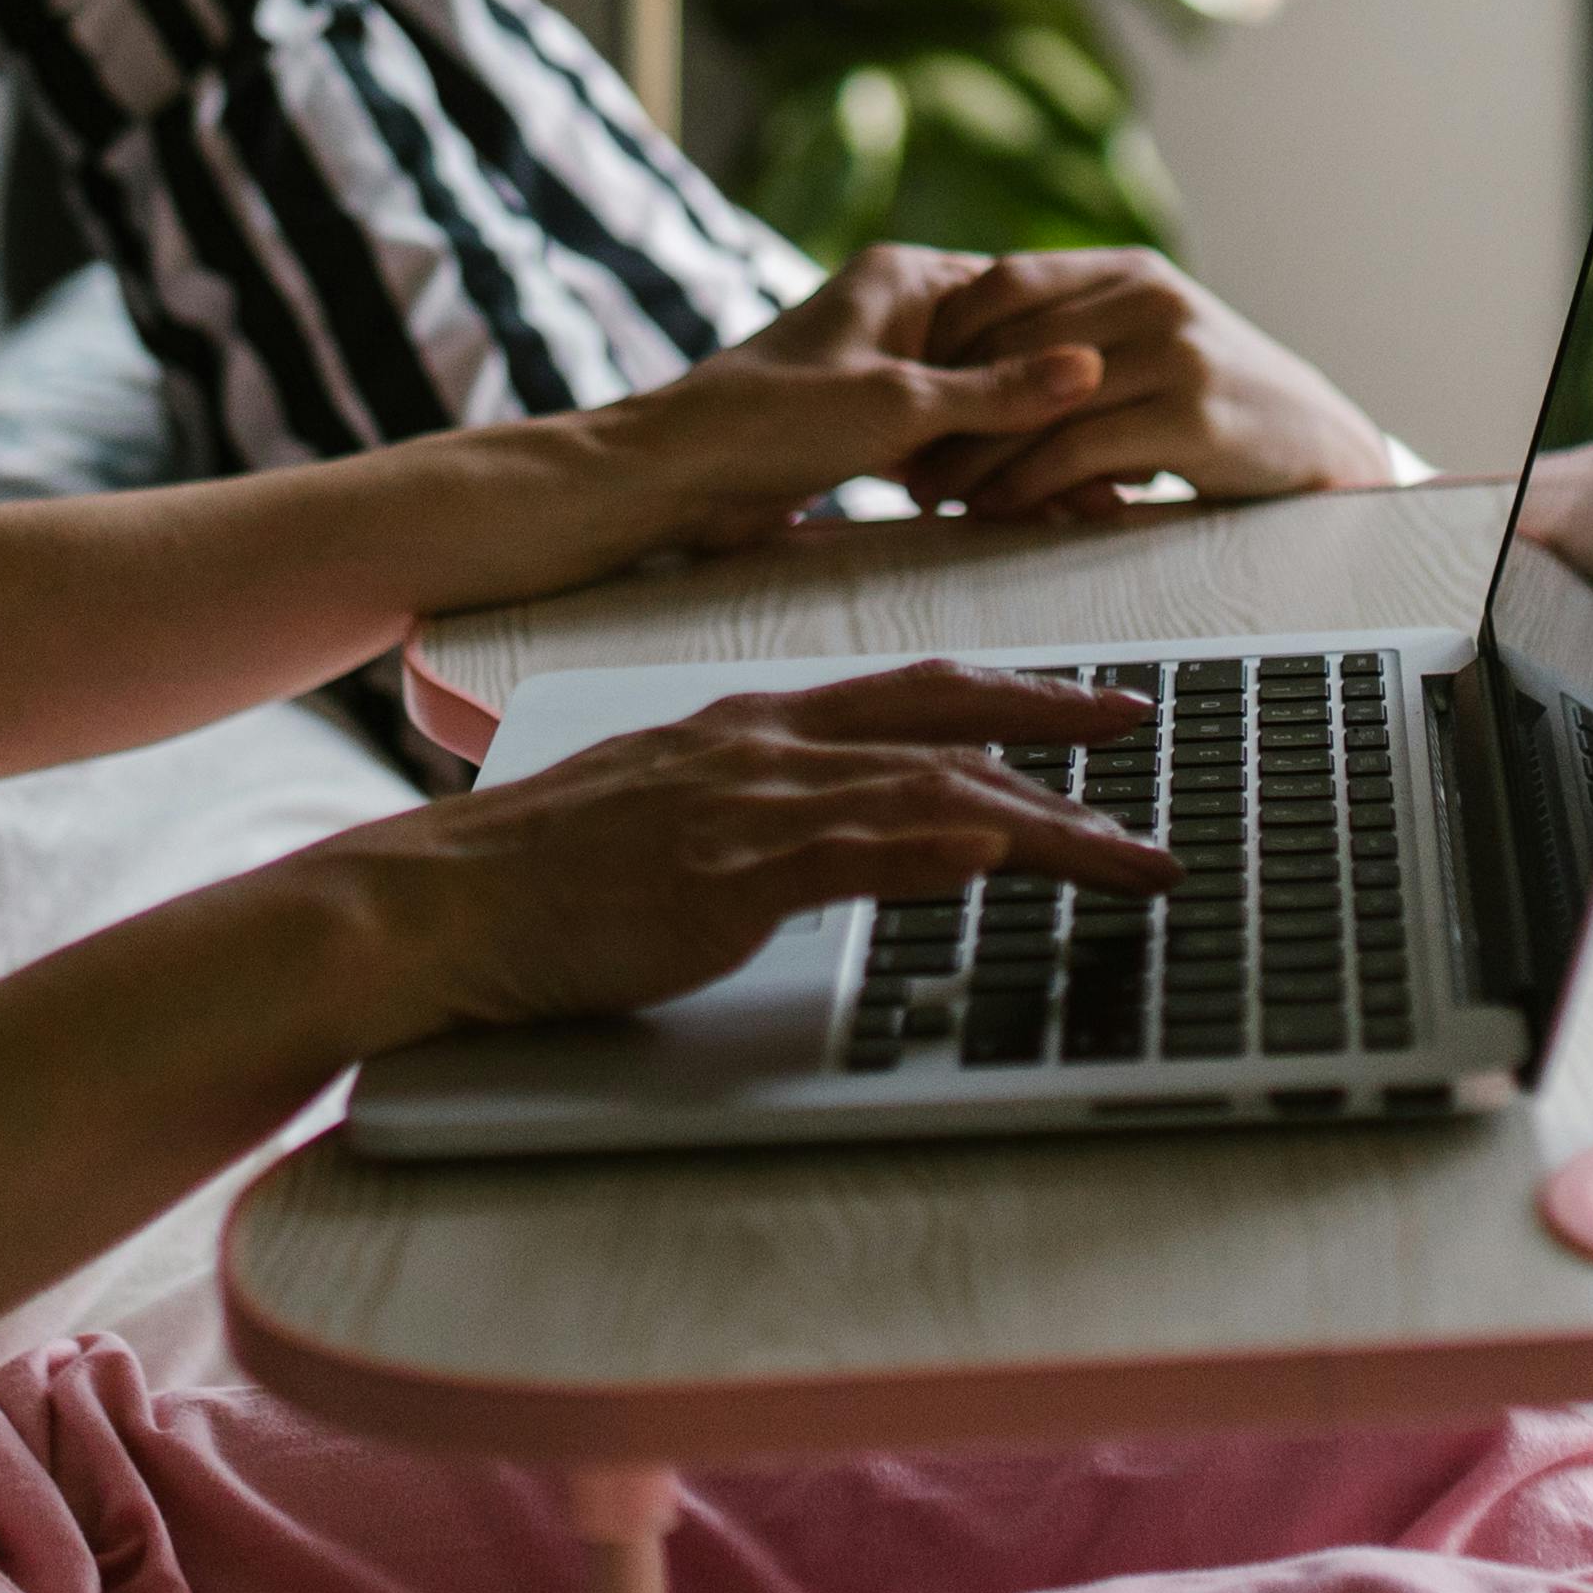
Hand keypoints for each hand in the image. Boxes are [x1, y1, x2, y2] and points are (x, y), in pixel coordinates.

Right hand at [313, 662, 1164, 1033]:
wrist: (442, 902)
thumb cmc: (543, 870)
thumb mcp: (667, 806)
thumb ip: (753, 806)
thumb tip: (826, 830)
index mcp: (752, 725)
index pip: (912, 690)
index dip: (1016, 691)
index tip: (1097, 705)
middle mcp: (764, 748)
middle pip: (945, 725)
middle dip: (1060, 732)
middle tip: (1149, 751)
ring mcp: (745, 807)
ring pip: (928, 793)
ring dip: (1046, 824)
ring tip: (1130, 855)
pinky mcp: (722, 876)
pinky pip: (848, 855)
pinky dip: (930, 848)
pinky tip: (996, 852)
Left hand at [558, 250, 1115, 569]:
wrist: (673, 477)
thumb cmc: (771, 420)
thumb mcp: (898, 404)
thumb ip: (997, 390)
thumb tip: (1095, 365)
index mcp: (905, 278)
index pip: (1019, 295)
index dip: (1072, 345)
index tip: (1124, 388)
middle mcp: (899, 313)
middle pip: (1006, 353)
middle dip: (1056, 410)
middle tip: (1118, 461)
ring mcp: (885, 369)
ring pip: (980, 404)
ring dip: (1022, 447)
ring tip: (1090, 496)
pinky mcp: (870, 424)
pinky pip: (949, 440)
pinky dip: (983, 470)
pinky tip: (1029, 509)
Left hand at [875, 247, 1415, 517]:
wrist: (1324, 449)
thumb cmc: (1218, 406)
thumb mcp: (1152, 343)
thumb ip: (1077, 336)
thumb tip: (969, 359)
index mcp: (1129, 271)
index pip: (1005, 282)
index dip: (944, 336)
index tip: (905, 391)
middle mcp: (1151, 298)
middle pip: (1010, 344)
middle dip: (946, 406)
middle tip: (899, 458)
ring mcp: (1176, 353)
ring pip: (1037, 402)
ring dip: (973, 454)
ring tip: (930, 493)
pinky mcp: (1193, 416)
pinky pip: (1078, 449)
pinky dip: (1025, 483)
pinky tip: (995, 509)